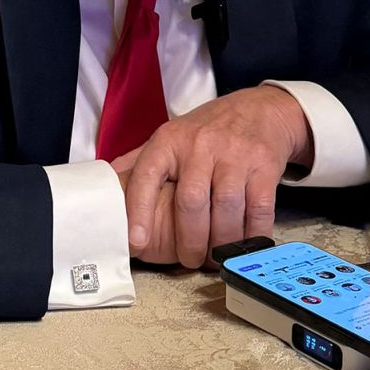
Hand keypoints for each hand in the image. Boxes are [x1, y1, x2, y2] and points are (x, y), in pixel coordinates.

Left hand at [115, 85, 311, 268]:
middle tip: (188, 260)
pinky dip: (253, 234)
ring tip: (215, 257)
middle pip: (191, 202)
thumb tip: (105, 188)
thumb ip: (140, 161)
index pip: (147, 175)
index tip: (136, 242)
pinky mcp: (264, 165)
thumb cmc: (208, 130)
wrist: (260, 109)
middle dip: (189, 240)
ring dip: (221, 243)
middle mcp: (200, 145)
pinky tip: (245, 245)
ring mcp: (234, 154)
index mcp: (170, 140)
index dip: (139, 211)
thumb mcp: (172, 136)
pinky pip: (258, 209)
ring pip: (226, 209)